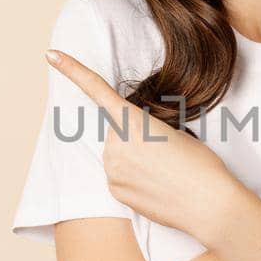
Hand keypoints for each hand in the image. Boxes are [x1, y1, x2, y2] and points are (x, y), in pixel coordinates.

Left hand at [45, 48, 242, 240]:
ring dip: (135, 160)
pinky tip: (157, 187)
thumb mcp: (177, 132)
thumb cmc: (201, 165)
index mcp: (133, 120)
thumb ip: (147, 128)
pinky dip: (135, 181)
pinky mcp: (114, 191)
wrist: (209, 205)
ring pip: (117, 156)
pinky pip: (119, 178)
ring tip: (164, 173)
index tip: (51, 55)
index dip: (72, 70)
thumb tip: (137, 140)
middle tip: (165, 153)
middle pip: (117, 132)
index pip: (96, 89)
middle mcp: (115, 143)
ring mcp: (112, 169)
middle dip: (135, 138)